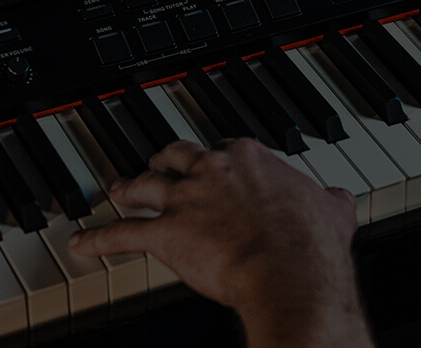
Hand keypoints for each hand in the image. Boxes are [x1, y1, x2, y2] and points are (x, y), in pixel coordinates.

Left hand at [68, 139, 372, 347]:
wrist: (291, 274)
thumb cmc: (312, 246)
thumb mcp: (333, 210)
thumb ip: (330, 199)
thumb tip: (340, 198)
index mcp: (250, 158)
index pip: (224, 146)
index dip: (216, 158)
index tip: (215, 164)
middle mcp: (212, 171)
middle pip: (176, 155)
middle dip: (164, 162)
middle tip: (158, 166)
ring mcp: (185, 201)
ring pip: (144, 186)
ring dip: (127, 189)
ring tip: (115, 190)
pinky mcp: (165, 235)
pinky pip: (122, 235)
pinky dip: (99, 239)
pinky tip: (81, 243)